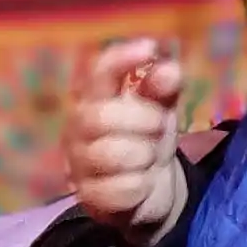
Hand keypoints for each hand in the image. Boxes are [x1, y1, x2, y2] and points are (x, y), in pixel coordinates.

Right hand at [65, 37, 186, 238]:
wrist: (148, 193)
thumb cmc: (148, 140)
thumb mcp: (159, 109)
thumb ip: (163, 88)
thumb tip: (170, 69)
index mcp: (93, 99)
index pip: (97, 72)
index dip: (120, 58)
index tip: (149, 49)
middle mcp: (77, 129)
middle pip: (98, 116)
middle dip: (141, 120)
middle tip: (161, 126)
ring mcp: (78, 164)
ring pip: (108, 154)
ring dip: (142, 154)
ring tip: (150, 158)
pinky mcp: (88, 198)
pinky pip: (119, 189)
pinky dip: (141, 186)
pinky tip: (143, 183)